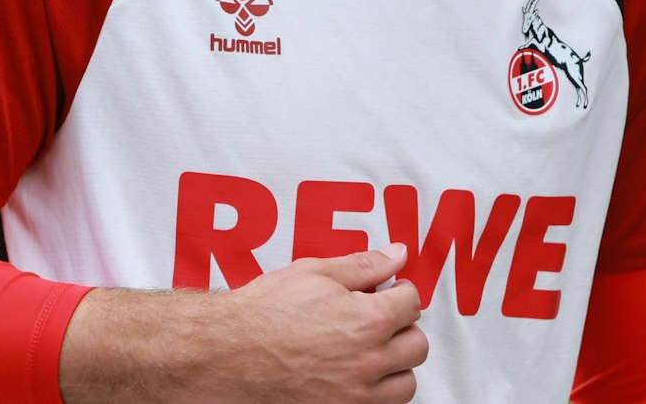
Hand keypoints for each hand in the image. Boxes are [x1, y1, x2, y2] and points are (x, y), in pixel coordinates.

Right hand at [211, 246, 427, 402]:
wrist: (229, 351)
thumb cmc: (264, 313)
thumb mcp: (314, 273)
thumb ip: (363, 265)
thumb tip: (395, 256)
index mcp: (368, 320)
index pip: (412, 303)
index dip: (400, 291)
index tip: (389, 291)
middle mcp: (369, 360)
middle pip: (416, 345)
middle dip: (402, 327)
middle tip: (380, 318)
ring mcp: (356, 393)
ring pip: (406, 382)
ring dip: (396, 363)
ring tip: (372, 349)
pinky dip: (377, 391)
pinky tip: (357, 374)